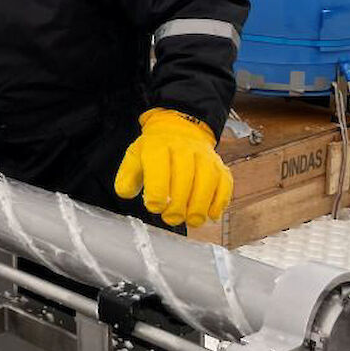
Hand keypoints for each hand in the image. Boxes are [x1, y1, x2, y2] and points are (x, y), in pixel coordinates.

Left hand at [113, 108, 231, 227]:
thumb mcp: (135, 157)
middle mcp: (184, 148)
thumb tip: (125, 193)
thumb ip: (127, 177)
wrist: (179, 129)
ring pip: (207, 179)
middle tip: (171, 219)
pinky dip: (220, 200)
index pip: (159, 168)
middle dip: (179, 203)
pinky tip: (211, 215)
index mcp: (158, 146)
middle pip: (185, 176)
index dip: (158, 191)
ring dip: (200, 204)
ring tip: (192, 221)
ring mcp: (204, 156)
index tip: (155, 208)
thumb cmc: (154, 151)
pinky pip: (224, 182)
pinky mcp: (219, 165)